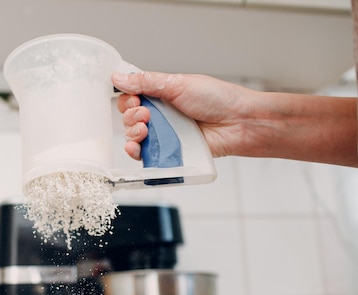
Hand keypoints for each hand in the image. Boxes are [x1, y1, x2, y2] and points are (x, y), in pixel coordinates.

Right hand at [112, 71, 258, 160]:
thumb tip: (118, 77)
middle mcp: (161, 115)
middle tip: (145, 113)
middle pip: (129, 117)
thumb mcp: (178, 84)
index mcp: (162, 95)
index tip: (135, 99)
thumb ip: (146, 82)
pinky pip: (144, 155)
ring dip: (132, 132)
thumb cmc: (217, 99)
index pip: (131, 97)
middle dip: (131, 115)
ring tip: (145, 128)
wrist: (239, 122)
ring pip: (133, 136)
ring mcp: (164, 135)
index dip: (128, 99)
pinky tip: (136, 146)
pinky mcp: (168, 152)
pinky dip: (135, 151)